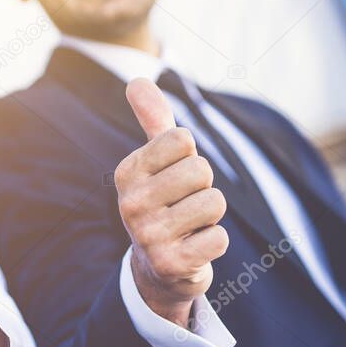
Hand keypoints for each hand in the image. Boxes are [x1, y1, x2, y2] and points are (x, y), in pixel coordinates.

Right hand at [114, 78, 229, 327]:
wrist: (158, 266)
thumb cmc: (165, 201)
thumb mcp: (156, 161)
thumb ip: (152, 120)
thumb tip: (137, 80)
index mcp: (126, 172)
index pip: (182, 139)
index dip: (190, 157)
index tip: (175, 178)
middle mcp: (130, 203)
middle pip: (200, 170)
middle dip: (203, 188)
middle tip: (185, 205)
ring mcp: (148, 236)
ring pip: (213, 203)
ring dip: (210, 216)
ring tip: (190, 227)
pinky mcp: (170, 264)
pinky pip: (218, 238)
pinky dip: (214, 242)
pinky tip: (194, 248)